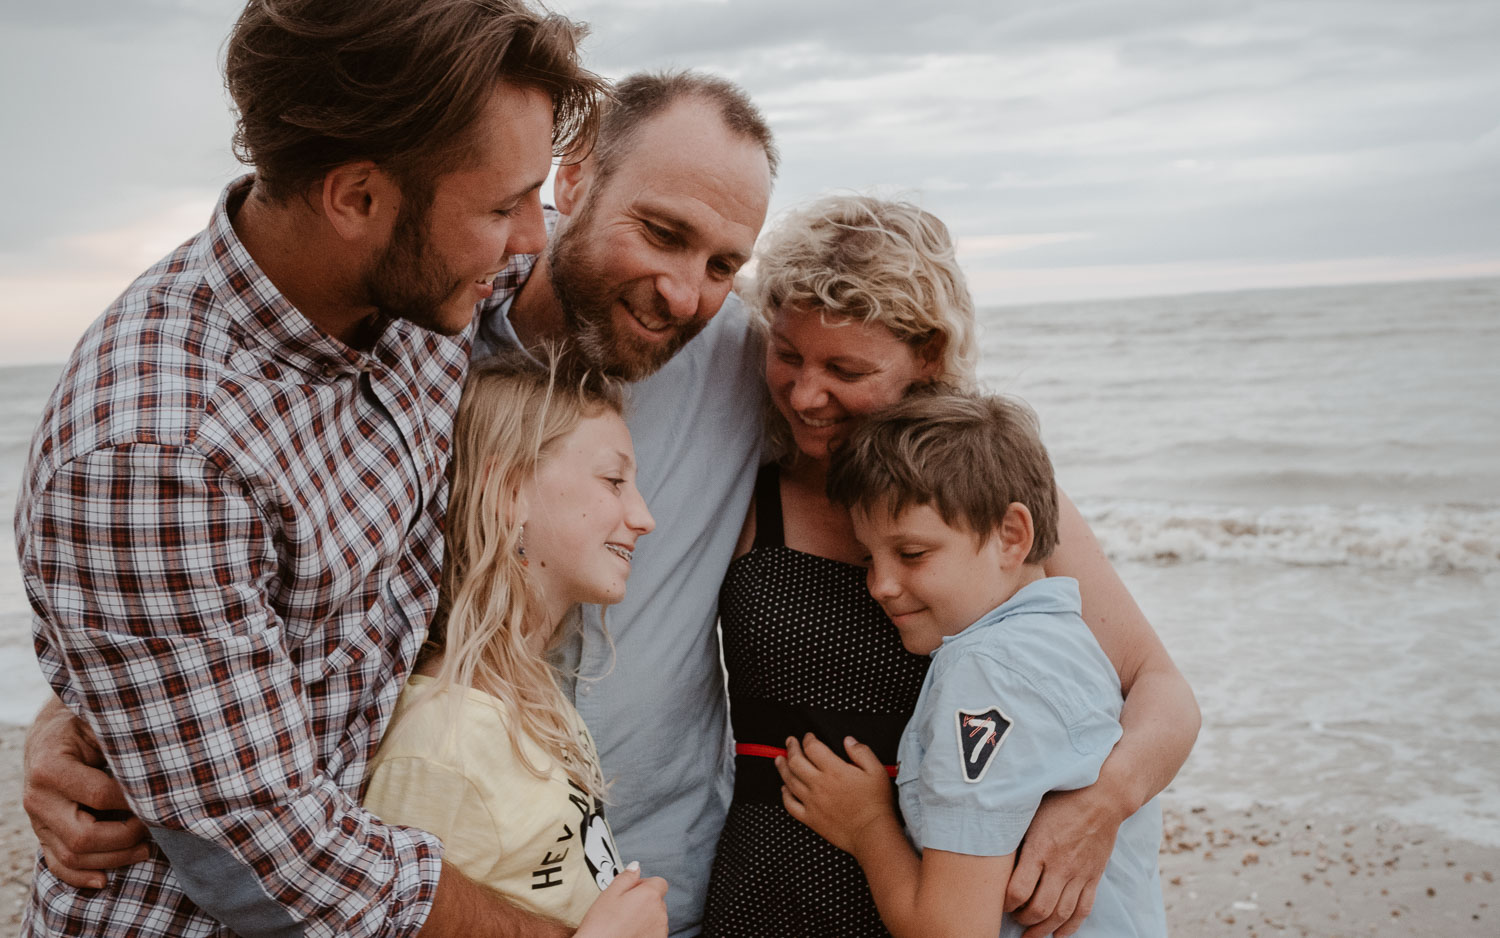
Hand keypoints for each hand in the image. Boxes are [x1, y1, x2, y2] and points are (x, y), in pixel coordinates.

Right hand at [23, 696, 148, 887]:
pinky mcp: (42, 834)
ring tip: (147, 849)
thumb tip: (166, 770)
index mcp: (50, 767)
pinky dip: (80, 877)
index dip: (135, 801)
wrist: (53, 733)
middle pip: (83, 836)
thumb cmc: (86, 725)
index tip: (162, 795)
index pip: (101, 796)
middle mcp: (38, 798)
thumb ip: (124, 745)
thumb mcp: (101, 725)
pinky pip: (57, 864)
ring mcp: (37, 820)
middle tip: (157, 826)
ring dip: (114, 859)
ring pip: (72, 856)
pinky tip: (104, 880)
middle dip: (126, 837)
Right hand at [575, 862, 667, 937]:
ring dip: (645, 917)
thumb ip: (626, 877)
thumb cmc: (602, 927)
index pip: (658, 882)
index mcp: (650, 895)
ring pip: (656, 917)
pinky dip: (645, 931)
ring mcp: (660, 930)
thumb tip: (635, 867)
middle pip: (656, 900)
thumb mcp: (609, 894)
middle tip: (622, 909)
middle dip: (643, 901)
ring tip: (624, 924)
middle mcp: (660, 912)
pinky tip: (629, 934)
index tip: (630, 892)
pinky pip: (655, 931)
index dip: (643, 885)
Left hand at [775, 734, 893, 853]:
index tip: (808, 736)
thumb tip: (848, 740)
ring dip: (782, 767)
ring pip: (789, 781)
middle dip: (791, 748)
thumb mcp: (876, 771)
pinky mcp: (810, 818)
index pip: (813, 748)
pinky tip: (784, 788)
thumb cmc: (876, 802)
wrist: (872, 832)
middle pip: (796, 761)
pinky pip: (790, 805)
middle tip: (790, 741)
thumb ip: (861, 752)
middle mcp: (819, 784)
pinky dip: (785, 795)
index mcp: (834, 770)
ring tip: (779, 759)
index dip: (808, 739)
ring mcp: (812, 802)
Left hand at [1005, 786, 1124, 937]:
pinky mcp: (1094, 876)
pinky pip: (1083, 909)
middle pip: (1039, 909)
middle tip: (1013, 920)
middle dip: (1022, 920)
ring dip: (1043, 930)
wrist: (1102, 795)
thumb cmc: (1060, 798)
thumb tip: (990, 847)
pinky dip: (1070, 927)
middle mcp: (1060, 866)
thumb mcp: (1030, 810)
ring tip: (1030, 935)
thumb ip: (1014, 833)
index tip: (999, 903)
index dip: (1005, 903)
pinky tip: (1058, 935)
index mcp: (1039, 848)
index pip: (1018, 890)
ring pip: (1061, 914)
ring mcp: (1079, 874)